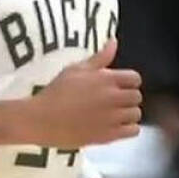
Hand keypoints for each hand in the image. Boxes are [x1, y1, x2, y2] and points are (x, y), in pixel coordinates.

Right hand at [23, 40, 141, 148]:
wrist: (41, 119)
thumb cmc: (56, 92)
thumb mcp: (76, 69)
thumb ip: (99, 57)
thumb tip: (114, 41)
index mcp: (106, 79)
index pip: (135, 78)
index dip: (128, 82)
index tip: (119, 86)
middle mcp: (113, 97)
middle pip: (137, 96)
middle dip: (128, 98)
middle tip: (115, 101)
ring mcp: (112, 118)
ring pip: (136, 114)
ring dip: (128, 113)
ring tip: (115, 115)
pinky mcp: (108, 135)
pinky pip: (133, 131)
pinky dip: (128, 128)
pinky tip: (116, 126)